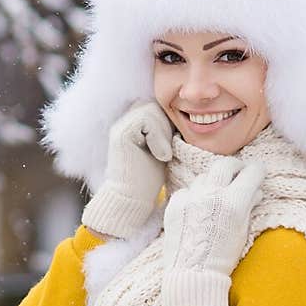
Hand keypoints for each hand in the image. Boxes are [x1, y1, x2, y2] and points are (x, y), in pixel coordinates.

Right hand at [81, 98, 173, 239]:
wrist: (130, 200)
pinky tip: (160, 156)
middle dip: (166, 126)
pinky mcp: (120, 134)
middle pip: (154, 105)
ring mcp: (120, 127)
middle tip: (167, 151)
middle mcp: (124, 122)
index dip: (168, 122)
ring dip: (163, 132)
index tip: (171, 146)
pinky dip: (157, 137)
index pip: (156, 107)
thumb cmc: (147, 179)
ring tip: (163, 155)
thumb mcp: (161, 149)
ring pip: (150, 110)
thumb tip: (184, 115)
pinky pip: (145, 120)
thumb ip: (165, 132)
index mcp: (133, 124)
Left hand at [160, 159, 266, 305]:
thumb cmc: (223, 258)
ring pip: (204, 177)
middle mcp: (211, 195)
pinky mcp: (174, 205)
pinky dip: (194, 195)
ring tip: (216, 193)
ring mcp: (190, 198)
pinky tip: (198, 207)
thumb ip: (249, 206)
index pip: (250, 174)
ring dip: (213, 182)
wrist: (192, 275)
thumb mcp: (242, 231)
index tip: (257, 172)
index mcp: (234, 203)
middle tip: (238, 172)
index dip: (257, 171)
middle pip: (224, 165)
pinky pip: (187, 190)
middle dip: (234, 166)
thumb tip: (256, 191)